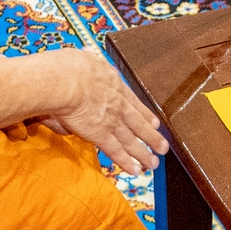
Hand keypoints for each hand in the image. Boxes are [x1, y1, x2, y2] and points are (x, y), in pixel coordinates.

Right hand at [42, 47, 170, 172]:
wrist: (67, 80)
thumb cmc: (70, 66)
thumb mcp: (86, 59)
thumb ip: (89, 64)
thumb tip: (86, 61)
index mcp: (114, 84)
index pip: (133, 102)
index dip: (145, 114)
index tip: (155, 122)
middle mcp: (118, 104)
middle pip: (138, 123)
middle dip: (152, 137)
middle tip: (163, 147)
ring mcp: (111, 120)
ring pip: (132, 140)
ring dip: (144, 153)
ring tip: (154, 163)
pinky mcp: (100, 134)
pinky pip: (116, 151)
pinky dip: (127, 161)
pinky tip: (135, 170)